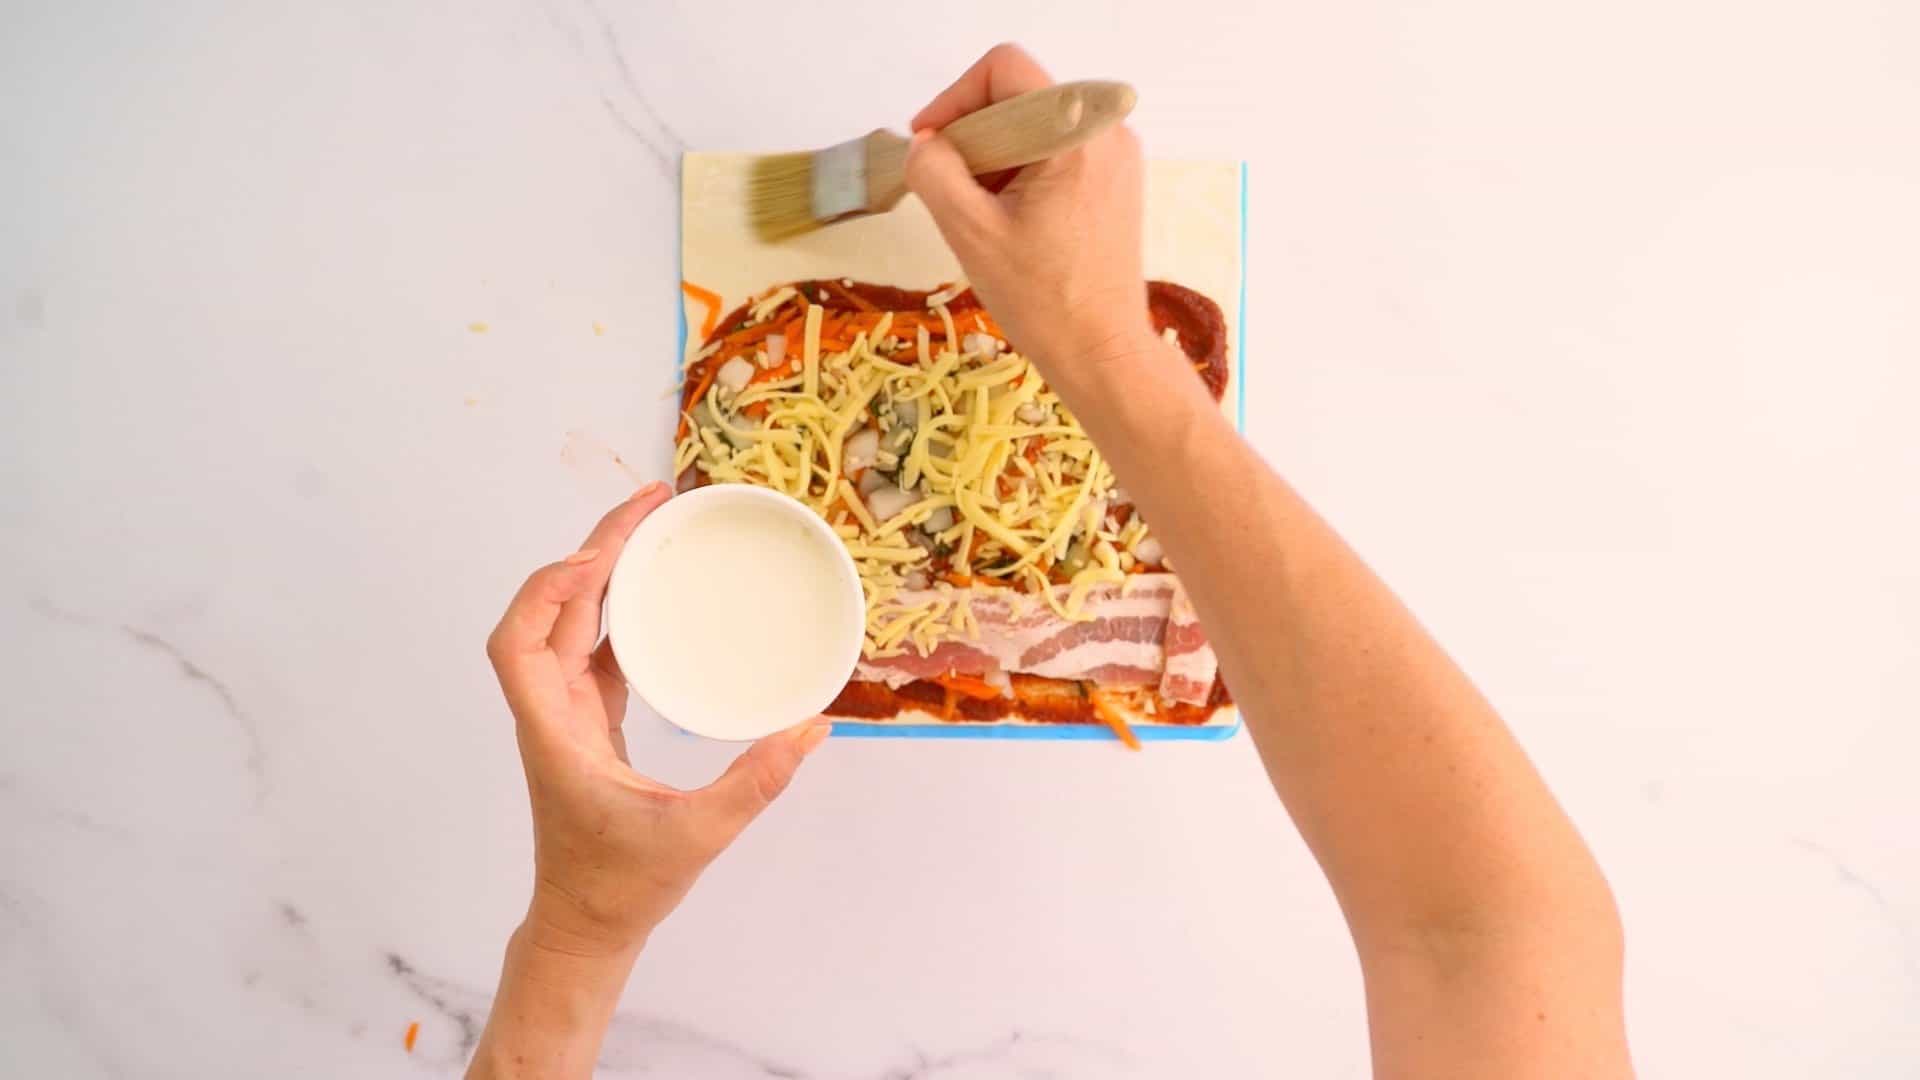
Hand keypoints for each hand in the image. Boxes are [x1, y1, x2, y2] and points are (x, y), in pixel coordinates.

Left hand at [485, 482, 831, 956]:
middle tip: (654, 503)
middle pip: (552, 609)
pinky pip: (597, 646)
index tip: (595, 558)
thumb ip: (755, 784)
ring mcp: (568, 713)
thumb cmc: (621, 888)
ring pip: (571, 622)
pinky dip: (619, 608)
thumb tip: (813, 728)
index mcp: (555, 730)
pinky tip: (659, 590)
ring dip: (604, 571)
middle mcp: (552, 710)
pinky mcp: (589, 721)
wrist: (586, 927)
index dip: (546, 591)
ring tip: (656, 526)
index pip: (518, 642)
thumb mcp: (696, 837)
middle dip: (595, 549)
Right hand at [904, 44, 1159, 390]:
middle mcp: (1107, 131)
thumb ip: (934, 171)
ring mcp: (1118, 156)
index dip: (955, 99)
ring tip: (983, 214)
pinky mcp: (1117, 181)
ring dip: (997, 159)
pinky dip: (1024, 174)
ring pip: (1036, 126)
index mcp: (1075, 134)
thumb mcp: (969, 231)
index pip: (1004, 70)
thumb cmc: (1041, 300)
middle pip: (1020, 97)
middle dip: (975, 137)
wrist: (1101, 352)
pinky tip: (1012, 222)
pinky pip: (1058, 152)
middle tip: (952, 189)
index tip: (929, 145)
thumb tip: (926, 144)